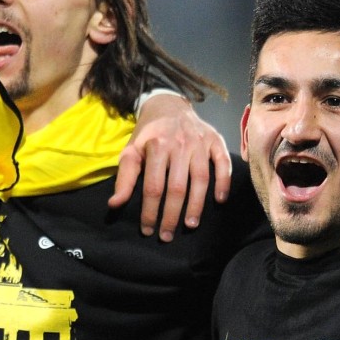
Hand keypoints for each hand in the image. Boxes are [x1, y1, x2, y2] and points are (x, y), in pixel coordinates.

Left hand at [108, 93, 231, 240]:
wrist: (168, 104)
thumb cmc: (148, 133)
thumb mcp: (131, 151)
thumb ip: (125, 178)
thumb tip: (115, 204)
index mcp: (156, 145)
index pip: (153, 186)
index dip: (150, 211)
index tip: (148, 229)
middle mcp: (180, 143)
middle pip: (177, 187)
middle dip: (172, 215)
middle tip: (167, 235)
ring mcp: (200, 142)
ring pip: (201, 179)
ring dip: (196, 205)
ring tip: (190, 225)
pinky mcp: (216, 140)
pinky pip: (224, 163)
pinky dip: (224, 182)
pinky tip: (219, 200)